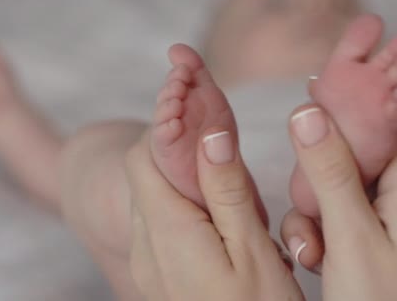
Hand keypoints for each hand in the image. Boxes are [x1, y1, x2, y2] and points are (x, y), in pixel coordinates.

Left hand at [125, 126, 303, 300]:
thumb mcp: (252, 251)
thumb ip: (228, 192)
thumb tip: (211, 135)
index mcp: (168, 232)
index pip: (143, 157)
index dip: (169, 129)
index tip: (203, 117)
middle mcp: (146, 248)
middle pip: (148, 177)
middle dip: (181, 153)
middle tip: (227, 148)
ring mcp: (148, 266)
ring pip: (155, 201)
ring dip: (186, 183)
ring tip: (232, 185)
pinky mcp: (158, 279)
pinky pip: (161, 229)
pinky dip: (186, 211)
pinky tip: (223, 221)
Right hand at [282, 97, 396, 300]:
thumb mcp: (353, 238)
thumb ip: (332, 172)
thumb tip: (309, 111)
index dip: (370, 82)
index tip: (326, 78)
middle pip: (367, 137)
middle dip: (327, 151)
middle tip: (302, 173)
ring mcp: (391, 211)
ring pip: (345, 174)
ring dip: (317, 198)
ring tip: (313, 243)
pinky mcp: (375, 231)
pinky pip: (342, 206)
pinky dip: (320, 224)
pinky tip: (314, 257)